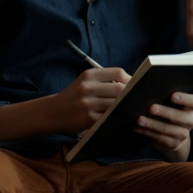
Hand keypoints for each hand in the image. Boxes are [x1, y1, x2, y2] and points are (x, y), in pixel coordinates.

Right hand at [0, 66, 130, 142]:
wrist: (52, 112)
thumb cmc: (74, 96)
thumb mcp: (85, 82)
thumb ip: (105, 80)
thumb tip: (132, 83)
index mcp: (88, 75)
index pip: (118, 73)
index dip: (131, 79)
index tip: (137, 85)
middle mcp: (87, 88)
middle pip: (120, 89)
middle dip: (132, 95)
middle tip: (140, 99)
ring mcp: (87, 104)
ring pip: (116, 105)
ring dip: (127, 107)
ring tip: (134, 109)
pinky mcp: (88, 119)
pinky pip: (109, 118)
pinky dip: (117, 118)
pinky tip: (122, 118)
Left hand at [136, 91, 192, 161]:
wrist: (169, 134)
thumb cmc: (163, 108)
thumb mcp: (161, 98)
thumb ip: (149, 85)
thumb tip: (127, 75)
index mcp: (189, 106)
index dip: (185, 98)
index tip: (172, 95)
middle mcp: (189, 120)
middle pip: (181, 117)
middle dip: (165, 112)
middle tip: (151, 108)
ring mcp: (183, 134)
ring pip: (169, 129)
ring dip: (153, 124)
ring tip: (139, 119)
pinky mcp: (173, 144)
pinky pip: (161, 139)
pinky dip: (148, 132)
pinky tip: (138, 128)